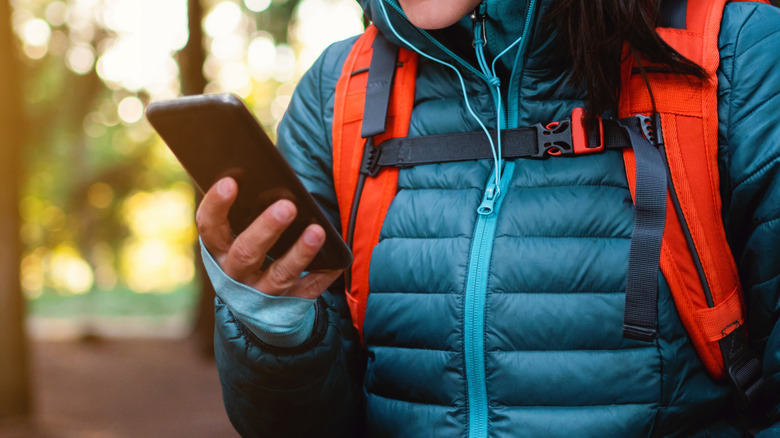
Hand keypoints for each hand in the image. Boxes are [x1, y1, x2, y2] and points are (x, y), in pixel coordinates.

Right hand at [196, 177, 342, 298]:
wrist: (256, 306)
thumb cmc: (250, 252)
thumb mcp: (239, 235)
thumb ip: (248, 211)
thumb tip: (272, 178)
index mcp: (218, 250)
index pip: (209, 226)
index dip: (217, 205)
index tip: (231, 181)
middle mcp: (234, 274)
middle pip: (246, 253)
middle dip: (266, 228)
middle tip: (287, 206)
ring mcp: (260, 294)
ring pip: (279, 275)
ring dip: (300, 253)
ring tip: (318, 231)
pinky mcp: (286, 307)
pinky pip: (307, 291)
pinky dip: (323, 275)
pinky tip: (336, 260)